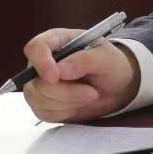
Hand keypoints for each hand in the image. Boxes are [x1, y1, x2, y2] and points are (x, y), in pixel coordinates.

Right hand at [21, 28, 140, 122]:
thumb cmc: (111, 65)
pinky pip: (43, 112)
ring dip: (68, 102)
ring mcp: (39, 83)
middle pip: (36, 81)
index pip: (36, 48)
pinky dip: (65, 112)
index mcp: (57, 41)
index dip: (41, 62)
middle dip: (66, 92)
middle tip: (92, 92)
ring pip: (39, 99)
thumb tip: (60, 70)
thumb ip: (85, 60)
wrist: (117, 87)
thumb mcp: (107, 58)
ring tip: (90, 95)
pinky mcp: (42, 102)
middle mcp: (43, 62)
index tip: (55, 77)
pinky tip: (79, 103)